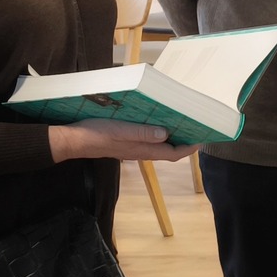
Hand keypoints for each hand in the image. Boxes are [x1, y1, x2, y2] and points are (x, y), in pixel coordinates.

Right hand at [48, 119, 198, 162]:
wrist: (74, 140)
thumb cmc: (97, 133)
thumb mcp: (121, 130)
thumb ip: (143, 133)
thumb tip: (167, 134)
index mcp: (143, 150)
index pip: (173, 153)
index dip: (189, 148)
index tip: (202, 138)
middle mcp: (141, 152)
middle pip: (169, 151)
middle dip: (184, 142)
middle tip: (195, 128)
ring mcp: (133, 148)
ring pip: (158, 146)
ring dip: (171, 137)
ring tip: (180, 124)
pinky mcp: (125, 143)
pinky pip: (147, 141)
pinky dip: (157, 134)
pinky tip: (156, 123)